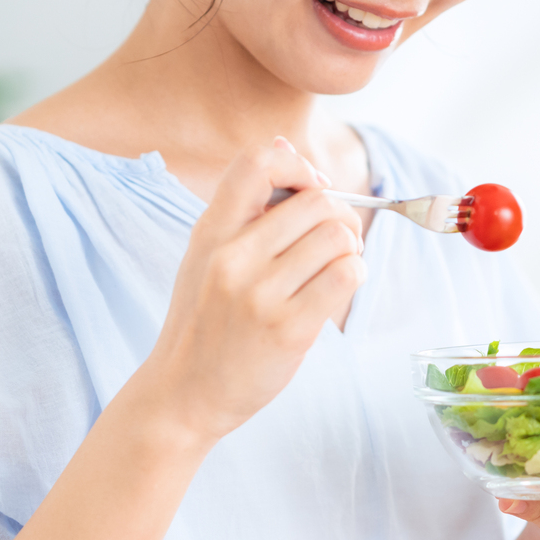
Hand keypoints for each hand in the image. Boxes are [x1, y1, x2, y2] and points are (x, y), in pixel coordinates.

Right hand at [127, 138, 364, 441]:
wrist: (184, 394)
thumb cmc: (204, 322)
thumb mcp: (207, 256)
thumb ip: (244, 207)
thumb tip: (282, 145)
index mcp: (212, 232)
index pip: (257, 162)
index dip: (298, 166)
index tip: (310, 189)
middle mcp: (233, 257)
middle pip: (316, 202)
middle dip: (340, 216)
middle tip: (334, 242)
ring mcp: (260, 294)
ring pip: (338, 237)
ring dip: (351, 250)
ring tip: (335, 268)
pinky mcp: (288, 329)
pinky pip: (346, 276)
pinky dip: (355, 276)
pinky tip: (339, 288)